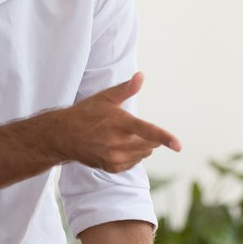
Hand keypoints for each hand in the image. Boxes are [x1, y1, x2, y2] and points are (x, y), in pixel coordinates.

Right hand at [54, 72, 179, 171]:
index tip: (178, 145)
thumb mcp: (105, 97)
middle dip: (150, 136)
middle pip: (150, 144)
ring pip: (144, 154)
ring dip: (142, 146)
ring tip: (123, 137)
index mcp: (120, 122)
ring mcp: (114, 157)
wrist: (64, 136)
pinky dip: (132, 156)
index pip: (147, 131)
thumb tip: (141, 76)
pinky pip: (133, 163)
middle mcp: (118, 142)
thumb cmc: (86, 113)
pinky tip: (118, 147)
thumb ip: (126, 89)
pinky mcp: (111, 167)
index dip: (165, 138)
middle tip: (131, 128)